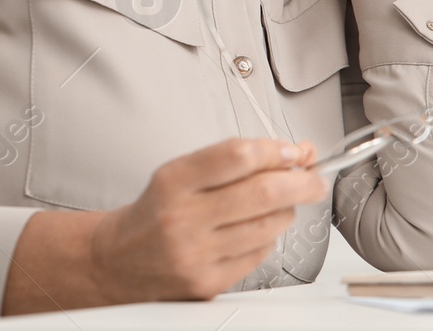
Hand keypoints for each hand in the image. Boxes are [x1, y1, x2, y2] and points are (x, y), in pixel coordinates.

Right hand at [89, 137, 326, 303]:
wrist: (118, 260)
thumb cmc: (157, 211)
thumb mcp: (183, 172)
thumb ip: (235, 159)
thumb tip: (295, 153)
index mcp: (174, 181)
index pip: (239, 156)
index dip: (277, 150)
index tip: (294, 151)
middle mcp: (182, 218)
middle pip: (263, 192)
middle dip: (302, 182)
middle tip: (314, 178)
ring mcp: (196, 254)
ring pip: (268, 225)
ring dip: (286, 211)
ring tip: (278, 204)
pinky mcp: (208, 282)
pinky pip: (259, 254)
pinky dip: (267, 237)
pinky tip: (253, 230)